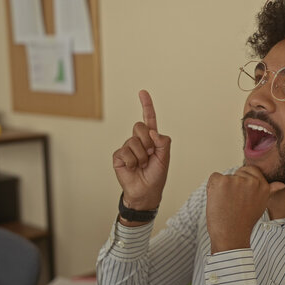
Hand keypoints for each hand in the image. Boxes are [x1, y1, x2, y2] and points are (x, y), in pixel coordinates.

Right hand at [112, 90, 170, 210]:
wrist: (145, 192)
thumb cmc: (156, 176)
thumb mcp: (165, 158)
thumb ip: (163, 142)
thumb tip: (153, 131)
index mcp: (151, 139)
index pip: (149, 119)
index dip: (146, 105)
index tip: (142, 92)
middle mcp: (139, 140)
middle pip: (140, 127)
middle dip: (147, 141)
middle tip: (150, 155)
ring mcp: (127, 147)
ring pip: (133, 141)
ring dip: (141, 156)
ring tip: (142, 165)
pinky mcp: (118, 155)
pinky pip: (125, 152)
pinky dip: (132, 162)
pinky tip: (132, 168)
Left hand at [206, 166, 284, 253]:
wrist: (230, 235)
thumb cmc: (243, 221)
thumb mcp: (260, 204)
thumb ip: (269, 191)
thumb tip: (282, 185)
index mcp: (263, 185)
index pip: (249, 170)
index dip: (242, 182)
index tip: (240, 196)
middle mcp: (252, 181)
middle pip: (235, 174)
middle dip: (231, 186)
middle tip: (233, 203)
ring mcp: (237, 180)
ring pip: (223, 177)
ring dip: (221, 189)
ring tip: (226, 204)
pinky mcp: (222, 181)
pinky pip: (213, 178)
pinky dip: (211, 189)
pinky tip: (218, 201)